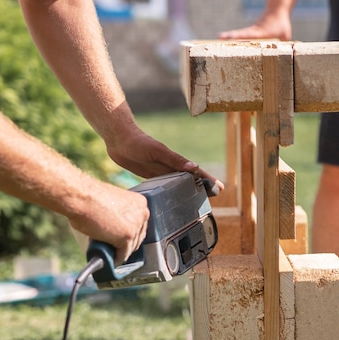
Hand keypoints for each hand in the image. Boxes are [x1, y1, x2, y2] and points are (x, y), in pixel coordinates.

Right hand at [67, 181, 148, 264]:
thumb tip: (115, 234)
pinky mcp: (128, 236)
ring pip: (130, 248)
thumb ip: (118, 218)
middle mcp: (142, 213)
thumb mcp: (111, 206)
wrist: (80, 197)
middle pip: (137, 238)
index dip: (127, 234)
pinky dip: (115, 259)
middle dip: (125, 245)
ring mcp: (136, 225)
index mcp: (139, 202)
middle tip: (113, 248)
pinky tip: (108, 259)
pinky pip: (123, 254)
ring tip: (107, 252)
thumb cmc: (89, 198)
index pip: (139, 225)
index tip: (120, 240)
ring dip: (119, 252)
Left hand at [106, 128, 223, 192]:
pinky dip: (170, 192)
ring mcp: (159, 171)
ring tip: (196, 200)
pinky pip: (163, 185)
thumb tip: (194, 168)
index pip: (195, 172)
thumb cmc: (138, 142)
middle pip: (188, 179)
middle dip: (201, 187)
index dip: (207, 179)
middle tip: (213, 197)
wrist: (118, 139)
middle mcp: (168, 166)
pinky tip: (171, 199)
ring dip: (187, 190)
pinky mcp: (148, 175)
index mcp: (174, 160)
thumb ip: (174, 159)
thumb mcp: (157, 150)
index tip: (220, 188)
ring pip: (177, 183)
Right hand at [219, 12, 291, 40]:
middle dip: (230, 36)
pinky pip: (240, 36)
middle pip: (240, 34)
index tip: (235, 36)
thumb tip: (286, 53)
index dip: (241, 36)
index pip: (249, 34)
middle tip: (219, 36)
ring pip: (239, 34)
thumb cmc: (281, 24)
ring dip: (229, 36)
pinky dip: (233, 37)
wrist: (276, 11)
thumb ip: (284, 43)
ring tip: (219, 37)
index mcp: (260, 32)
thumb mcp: (285, 35)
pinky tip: (225, 40)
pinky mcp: (250, 32)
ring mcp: (251, 31)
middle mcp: (253, 31)